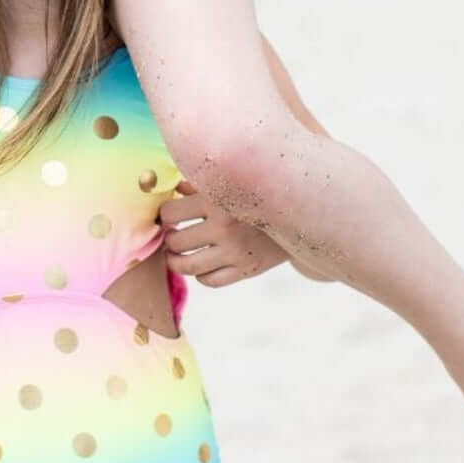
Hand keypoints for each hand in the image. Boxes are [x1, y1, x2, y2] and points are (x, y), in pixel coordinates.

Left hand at [158, 180, 288, 287]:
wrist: (299, 212)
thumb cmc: (256, 191)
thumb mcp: (228, 181)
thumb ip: (198, 183)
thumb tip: (172, 189)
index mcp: (216, 199)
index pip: (171, 213)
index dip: (164, 215)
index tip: (167, 215)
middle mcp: (224, 227)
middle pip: (176, 241)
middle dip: (168, 238)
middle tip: (170, 234)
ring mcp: (235, 252)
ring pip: (188, 266)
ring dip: (175, 261)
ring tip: (175, 254)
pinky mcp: (246, 269)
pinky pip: (210, 281)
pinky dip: (200, 275)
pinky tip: (201, 265)